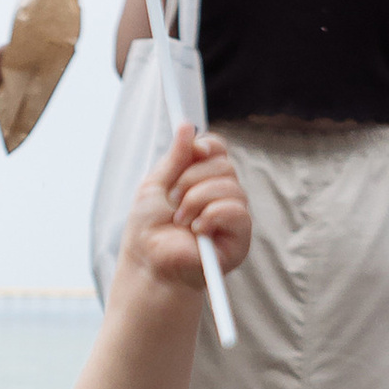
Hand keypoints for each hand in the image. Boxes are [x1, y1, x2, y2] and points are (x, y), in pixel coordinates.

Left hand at [123, 125, 250, 296]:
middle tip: (174, 201)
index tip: (194, 150)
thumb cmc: (148, 230)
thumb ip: (174, 157)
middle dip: (192, 180)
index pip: (219, 150)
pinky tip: (198, 230)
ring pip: (230, 187)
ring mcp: (232, 216)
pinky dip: (213, 216)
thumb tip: (187, 125)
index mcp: (202, 179)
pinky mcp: (240, 238)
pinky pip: (238, 211)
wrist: (149, 263)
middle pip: (224, 165)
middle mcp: (221, 195)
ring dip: (197, 200)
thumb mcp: (155, 185)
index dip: (208, 146)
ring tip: (181, 220)